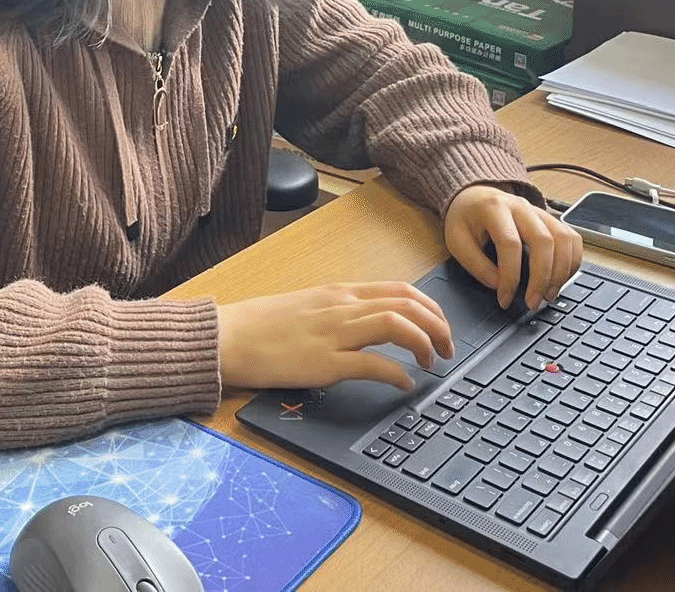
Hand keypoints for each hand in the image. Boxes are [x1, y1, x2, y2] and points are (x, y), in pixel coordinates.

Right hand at [217, 282, 454, 391]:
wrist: (227, 337)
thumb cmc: (261, 325)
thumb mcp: (308, 307)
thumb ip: (339, 312)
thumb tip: (370, 325)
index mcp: (339, 293)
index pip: (400, 290)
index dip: (430, 308)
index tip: (440, 327)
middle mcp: (342, 307)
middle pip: (409, 304)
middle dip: (438, 326)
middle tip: (447, 348)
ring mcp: (335, 333)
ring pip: (398, 326)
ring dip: (425, 344)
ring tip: (432, 363)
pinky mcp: (324, 363)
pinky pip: (374, 365)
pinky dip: (398, 374)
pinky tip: (404, 384)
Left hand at [444, 185, 583, 311]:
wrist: (475, 196)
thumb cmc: (465, 219)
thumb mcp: (456, 241)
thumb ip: (475, 265)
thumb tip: (499, 286)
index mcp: (494, 209)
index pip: (510, 244)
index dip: (510, 276)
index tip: (505, 299)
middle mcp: (521, 207)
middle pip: (543, 240)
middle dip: (542, 277)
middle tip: (533, 303)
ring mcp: (539, 211)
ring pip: (563, 239)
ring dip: (561, 272)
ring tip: (548, 295)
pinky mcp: (551, 219)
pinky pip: (572, 238)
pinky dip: (572, 261)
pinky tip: (560, 279)